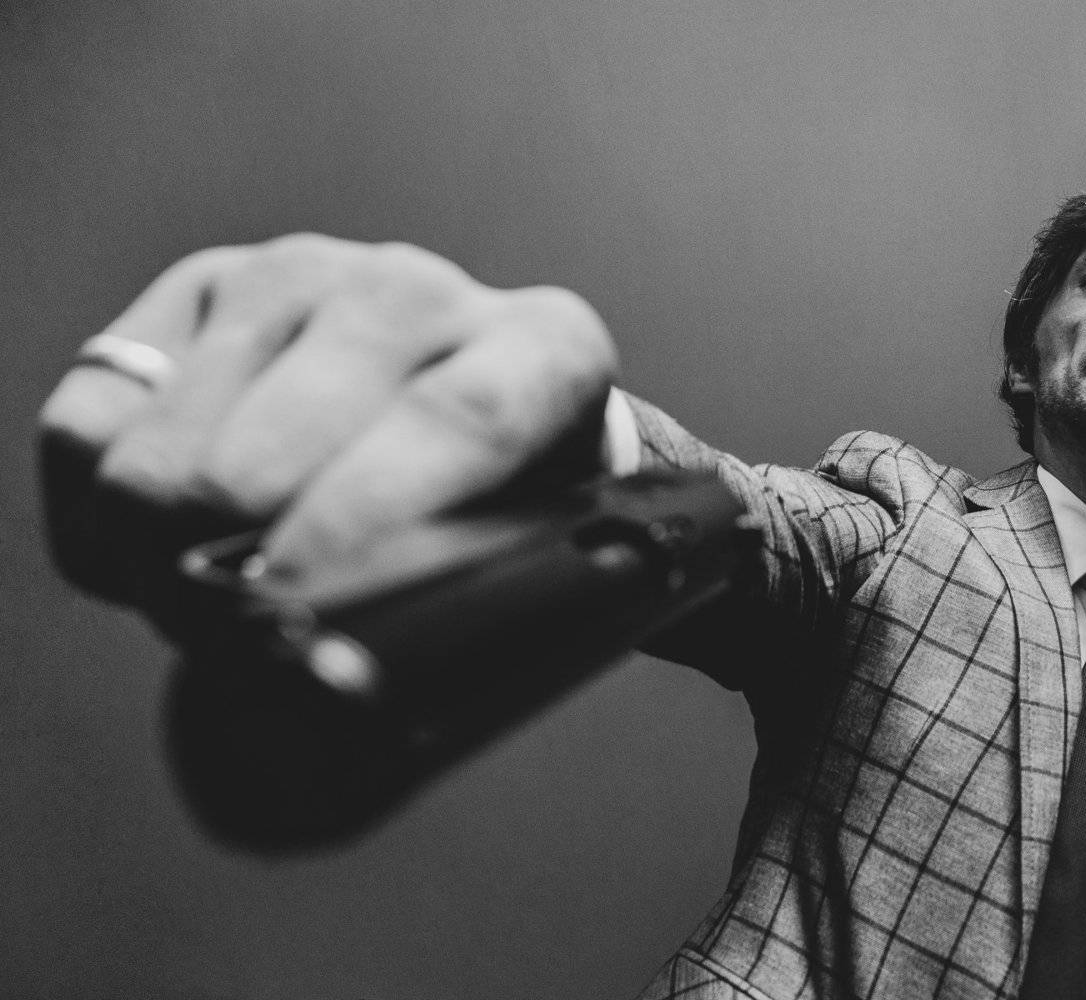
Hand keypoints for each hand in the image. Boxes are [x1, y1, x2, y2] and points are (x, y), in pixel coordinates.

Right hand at [39, 233, 617, 621]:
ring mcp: (302, 277)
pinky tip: (166, 548)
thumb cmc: (496, 514)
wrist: (462, 424)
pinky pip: (85, 434)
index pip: (461, 421)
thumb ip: (462, 616)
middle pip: (268, 459)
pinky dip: (101, 531)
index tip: (302, 603)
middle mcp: (418, 294)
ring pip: (163, 465)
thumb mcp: (518, 567)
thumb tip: (333, 682)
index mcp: (545, 354)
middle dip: (227, 592)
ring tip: (215, 601)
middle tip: (239, 653)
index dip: (365, 524)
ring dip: (161, 570)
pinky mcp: (198, 288)